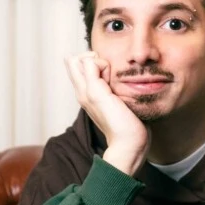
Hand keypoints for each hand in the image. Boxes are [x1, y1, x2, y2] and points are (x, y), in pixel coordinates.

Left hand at [64, 51, 148, 175]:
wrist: (130, 144)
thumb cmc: (117, 123)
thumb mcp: (99, 95)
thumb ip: (92, 74)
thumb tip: (94, 60)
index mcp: (82, 89)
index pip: (75, 60)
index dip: (92, 59)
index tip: (105, 73)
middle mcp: (87, 91)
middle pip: (83, 63)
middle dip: (99, 61)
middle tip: (110, 77)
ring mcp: (98, 96)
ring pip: (96, 71)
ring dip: (108, 70)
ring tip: (116, 84)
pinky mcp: (110, 100)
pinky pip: (107, 80)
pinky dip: (114, 78)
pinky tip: (121, 89)